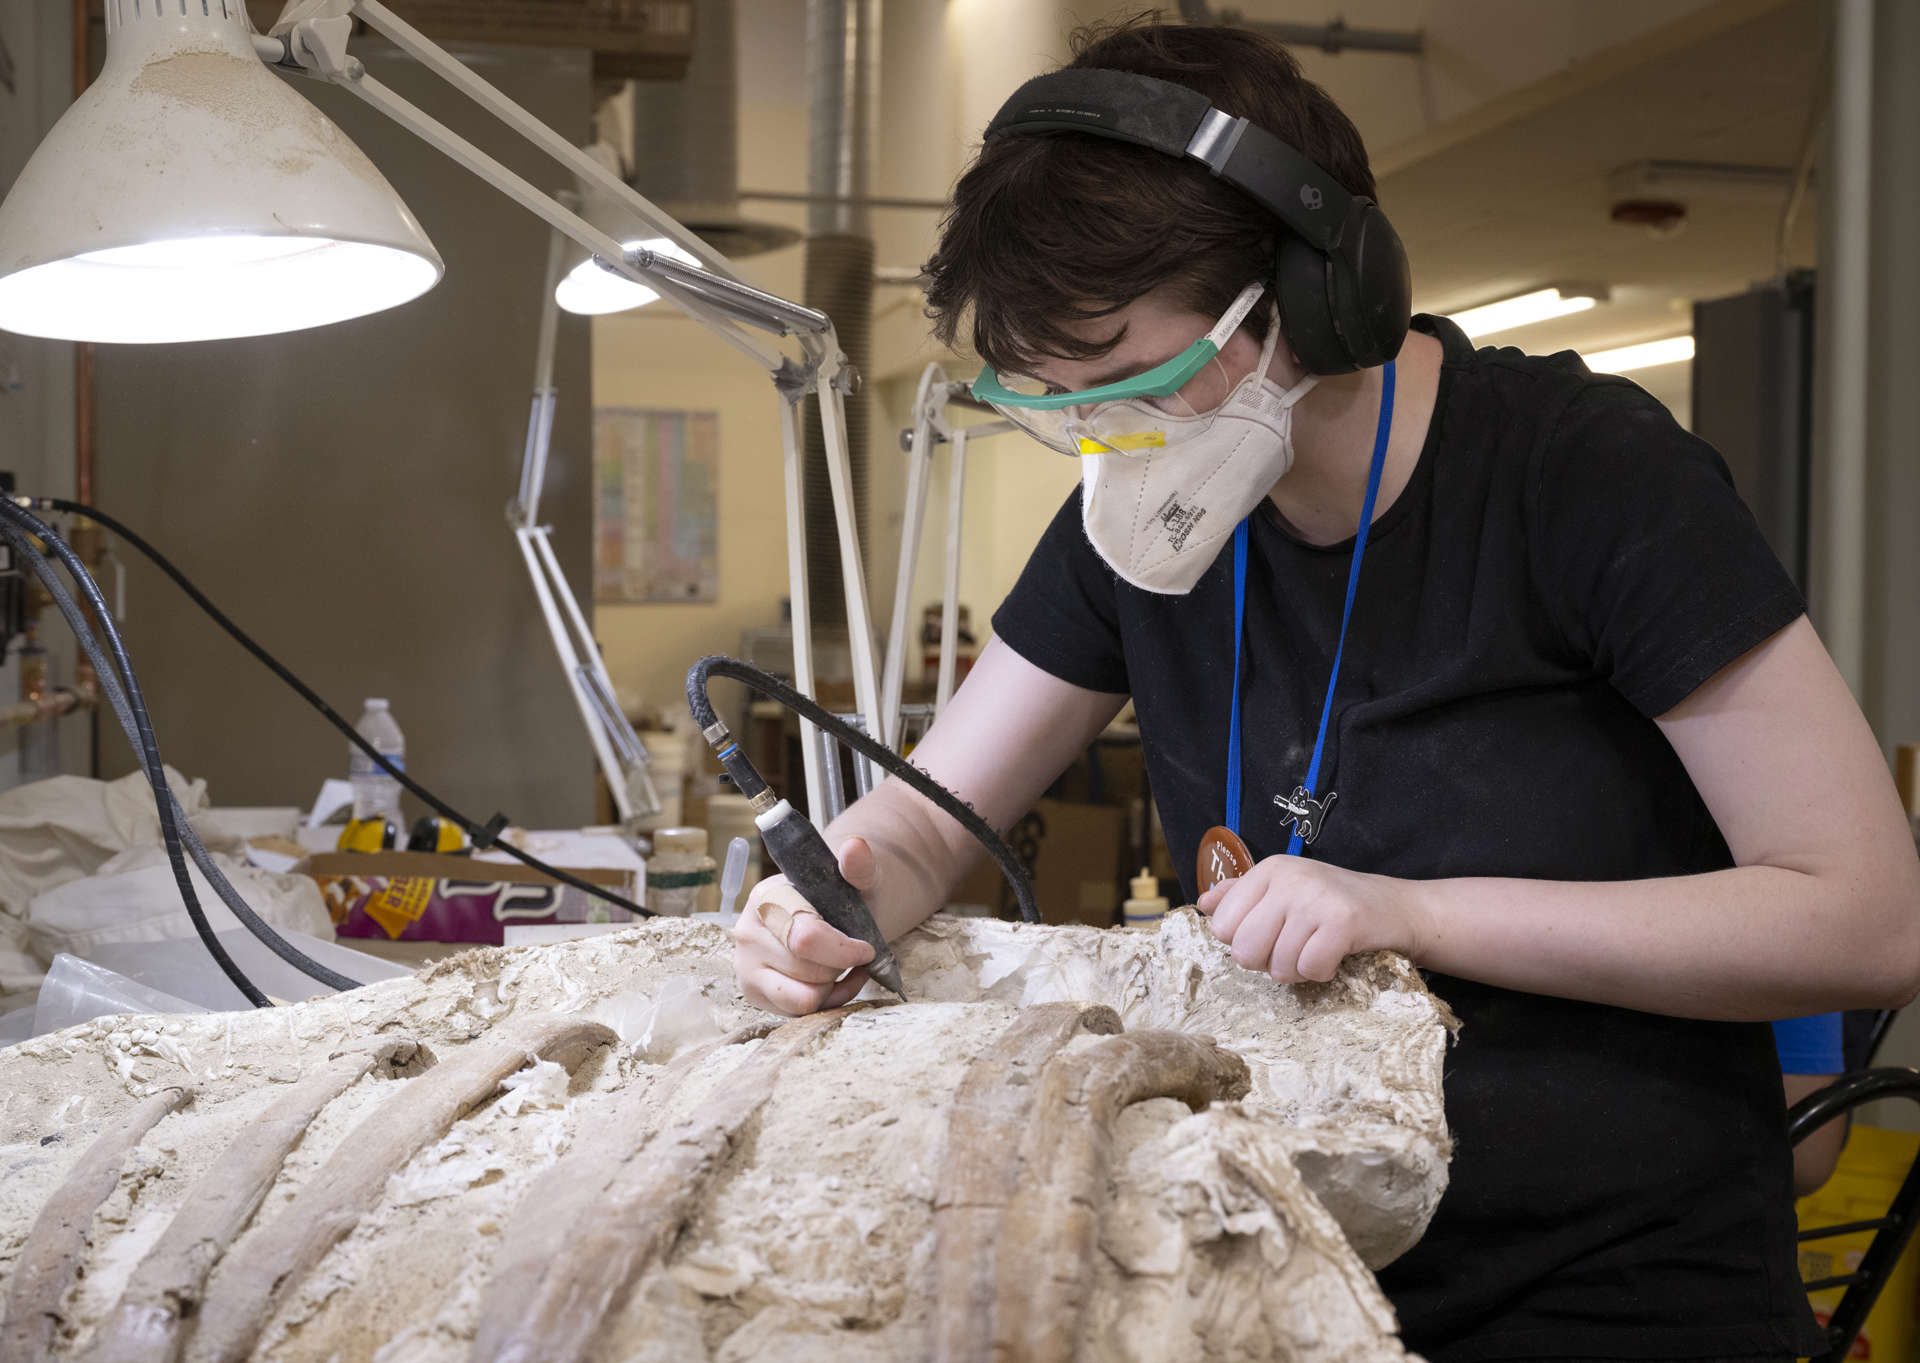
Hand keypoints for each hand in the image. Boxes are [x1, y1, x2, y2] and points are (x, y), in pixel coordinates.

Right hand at [732, 836, 878, 1014]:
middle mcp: (748, 931)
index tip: (866, 948)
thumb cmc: (842, 899)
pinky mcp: (752, 991)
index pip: (806, 938)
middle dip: (841, 967)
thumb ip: (859, 866)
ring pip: (803, 996)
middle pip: (808, 970)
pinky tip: (832, 983)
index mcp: (768, 896)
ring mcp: (746, 964)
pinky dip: (823, 1002)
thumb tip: (856, 847)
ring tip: (844, 968)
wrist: (828, 915)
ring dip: (834, 986)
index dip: (844, 950)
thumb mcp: (857, 880)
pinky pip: (796, 1012)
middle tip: (853, 955)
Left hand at [1195, 855, 1426, 983]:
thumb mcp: (1284, 891)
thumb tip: (1202, 905)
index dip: (1242, 943)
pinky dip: (1321, 973)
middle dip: (1266, 963)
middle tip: (1292, 950)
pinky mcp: (1342, 922)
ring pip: (1277, 966)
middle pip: (1243, 950)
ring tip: (1315, 950)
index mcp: (1268, 870)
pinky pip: (1310, 969)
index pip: (1221, 926)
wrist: (1396, 907)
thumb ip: (1240, 896)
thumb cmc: (1332, 904)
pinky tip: (1333, 956)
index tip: (1270, 936)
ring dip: (1296, 971)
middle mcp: (1289, 878)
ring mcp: (1316, 898)